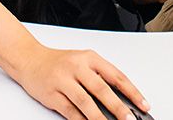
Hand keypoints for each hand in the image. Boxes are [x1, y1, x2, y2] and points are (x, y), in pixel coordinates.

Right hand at [12, 43, 149, 119]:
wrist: (29, 59)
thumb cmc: (59, 63)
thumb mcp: (82, 63)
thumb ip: (100, 78)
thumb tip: (121, 102)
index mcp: (89, 58)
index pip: (116, 75)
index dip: (132, 92)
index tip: (144, 105)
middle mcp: (77, 67)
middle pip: (102, 89)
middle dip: (119, 108)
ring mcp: (63, 80)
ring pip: (86, 102)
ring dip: (100, 118)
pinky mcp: (52, 94)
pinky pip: (70, 111)